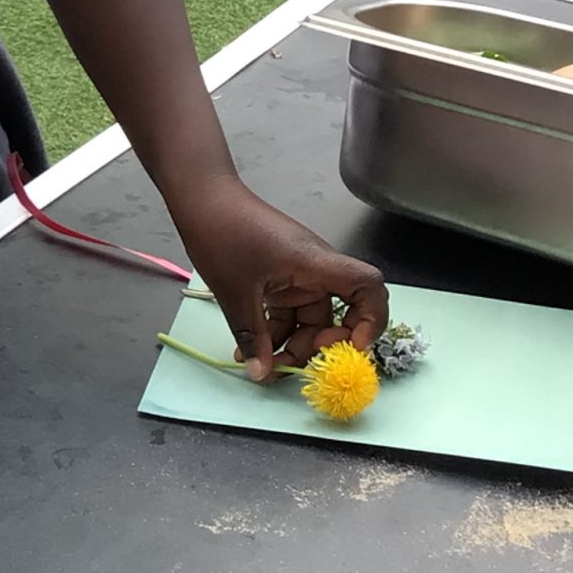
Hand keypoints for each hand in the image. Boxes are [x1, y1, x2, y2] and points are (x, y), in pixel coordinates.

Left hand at [174, 178, 386, 380]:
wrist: (201, 198)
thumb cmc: (223, 235)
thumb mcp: (236, 292)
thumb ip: (253, 336)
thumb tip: (261, 374)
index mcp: (316, 263)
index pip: (368, 285)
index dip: (371, 319)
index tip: (350, 347)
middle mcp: (315, 268)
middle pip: (336, 315)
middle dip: (315, 347)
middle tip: (287, 367)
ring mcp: (298, 273)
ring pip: (309, 318)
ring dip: (290, 344)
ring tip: (259, 365)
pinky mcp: (280, 277)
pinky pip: (289, 311)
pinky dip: (275, 331)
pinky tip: (250, 349)